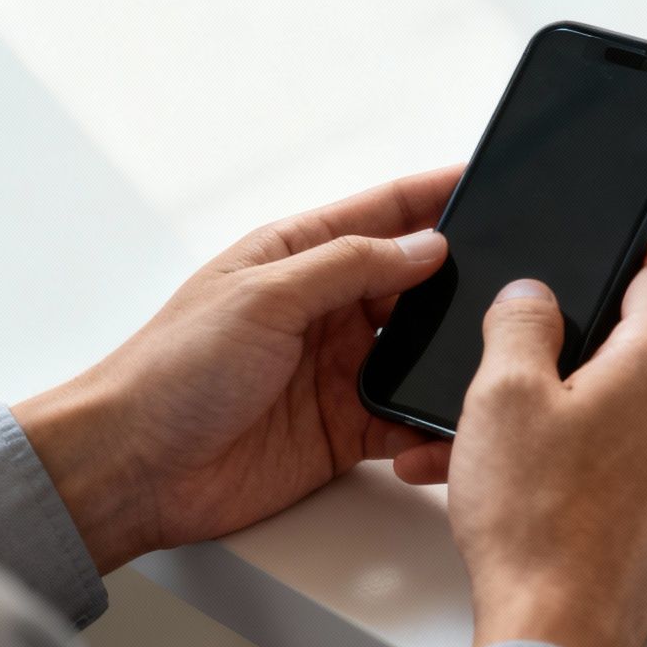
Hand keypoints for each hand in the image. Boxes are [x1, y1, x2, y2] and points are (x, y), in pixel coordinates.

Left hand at [13, 167, 461, 572]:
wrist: (134, 468)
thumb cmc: (170, 372)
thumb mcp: (264, 296)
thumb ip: (350, 266)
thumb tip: (426, 245)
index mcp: (296, 256)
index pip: (382, 213)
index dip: (435, 195)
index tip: (488, 179)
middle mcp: (322, 309)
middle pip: (413, 283)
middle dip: (460, 281)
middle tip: (513, 281)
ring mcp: (336, 370)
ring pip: (418, 352)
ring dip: (449, 354)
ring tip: (491, 350)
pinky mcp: (343, 429)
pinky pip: (405, 418)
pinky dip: (430, 420)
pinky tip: (451, 418)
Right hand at [396, 246, 646, 646]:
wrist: (560, 632)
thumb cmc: (538, 521)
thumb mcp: (503, 394)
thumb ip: (521, 323)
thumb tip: (534, 296)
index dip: (629, 253)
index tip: (597, 253)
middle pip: (634, 346)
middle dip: (562, 350)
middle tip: (501, 364)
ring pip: (614, 412)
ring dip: (549, 414)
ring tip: (474, 441)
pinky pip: (614, 463)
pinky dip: (562, 461)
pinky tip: (502, 484)